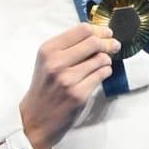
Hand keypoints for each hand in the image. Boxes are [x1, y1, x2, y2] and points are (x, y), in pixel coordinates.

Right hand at [19, 23, 119, 148]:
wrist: (35, 119)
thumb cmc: (44, 88)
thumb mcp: (47, 61)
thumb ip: (69, 46)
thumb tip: (98, 34)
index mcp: (48, 50)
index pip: (82, 29)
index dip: (99, 30)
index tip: (107, 33)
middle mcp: (56, 63)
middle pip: (94, 42)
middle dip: (108, 43)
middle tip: (114, 45)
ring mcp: (68, 79)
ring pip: (101, 59)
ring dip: (107, 59)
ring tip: (103, 63)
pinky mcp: (79, 94)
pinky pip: (102, 74)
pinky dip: (106, 72)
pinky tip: (100, 74)